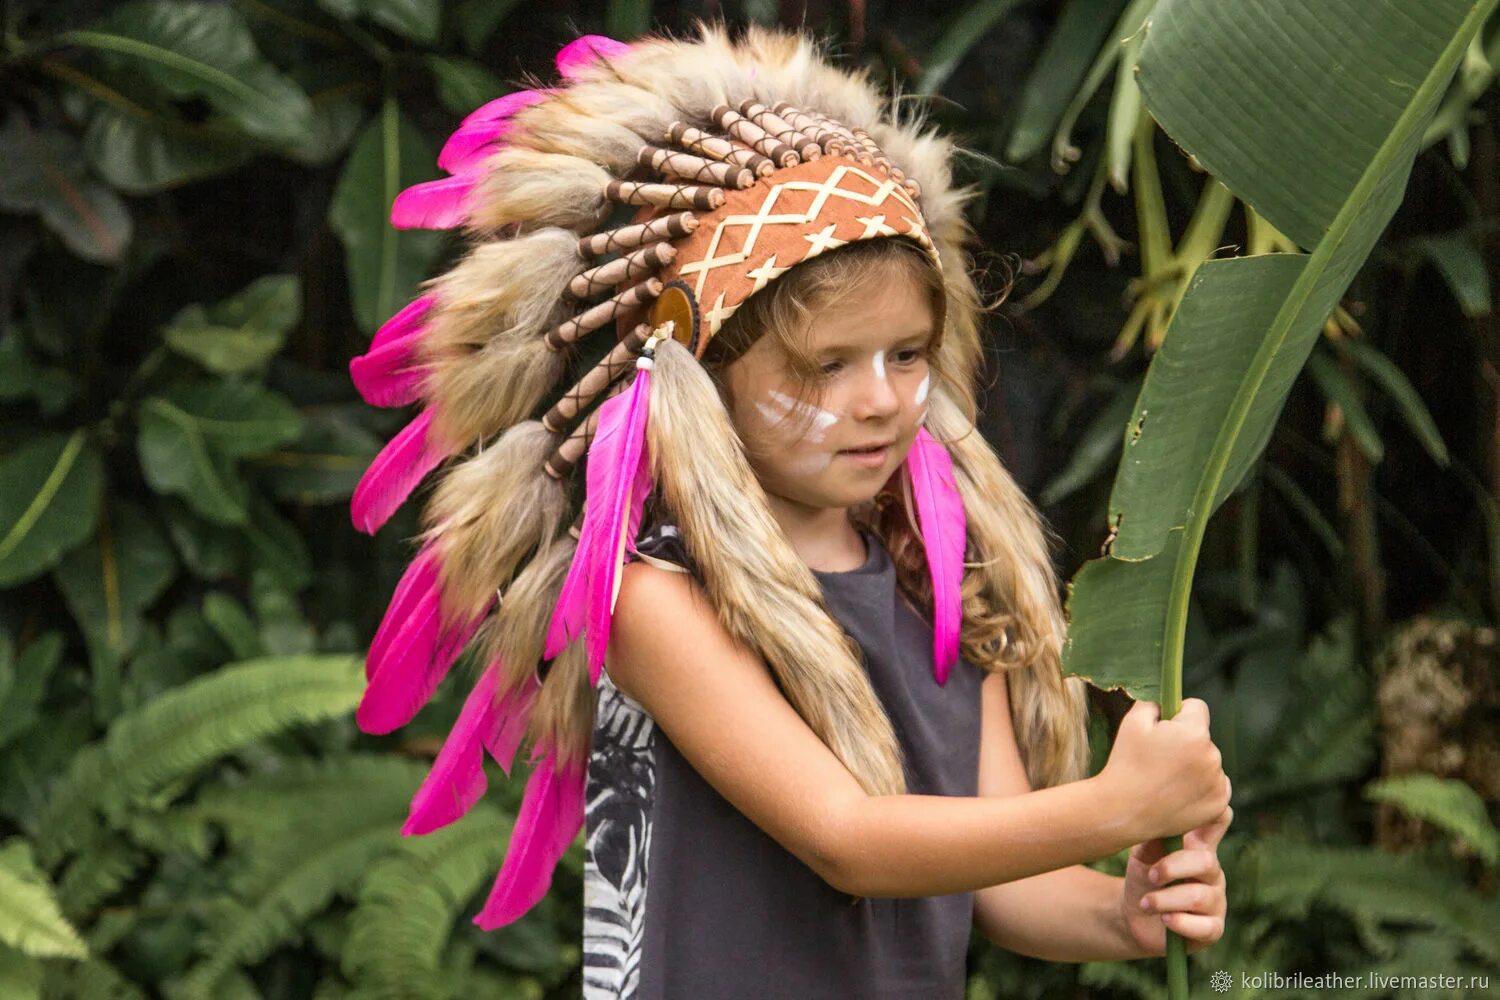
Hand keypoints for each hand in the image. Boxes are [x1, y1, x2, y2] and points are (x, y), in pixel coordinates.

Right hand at [1099, 698, 1230, 841]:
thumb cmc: (1125, 763)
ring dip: (1195, 766)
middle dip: (1186, 743)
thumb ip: (1155, 703)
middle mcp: (1213, 757)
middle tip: (1159, 759)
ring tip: (1166, 780)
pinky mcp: (1217, 806)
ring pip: (1210, 763)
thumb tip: (1167, 702)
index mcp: (1195, 733)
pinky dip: (1202, 789)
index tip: (1163, 728)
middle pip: (1203, 738)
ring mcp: (1218, 784)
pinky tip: (1179, 794)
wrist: (1122, 811)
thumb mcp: (1132, 721)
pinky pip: (1216, 787)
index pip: (1197, 707)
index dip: (1178, 714)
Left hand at [1117, 792, 1231, 956]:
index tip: (1206, 806)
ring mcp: (1216, 901)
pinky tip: (1165, 919)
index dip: (1217, 814)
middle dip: (1173, 867)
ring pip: (1200, 896)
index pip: (1217, 824)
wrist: (1133, 917)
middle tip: (1150, 875)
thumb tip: (1155, 817)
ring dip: (1166, 899)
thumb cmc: (1143, 879)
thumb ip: (1153, 838)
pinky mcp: (1213, 929)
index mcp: (1198, 848)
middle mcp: (1212, 872)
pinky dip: (1180, 923)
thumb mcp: (1142, 855)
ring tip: (1146, 903)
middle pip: (1207, 861)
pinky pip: (1205, 927)